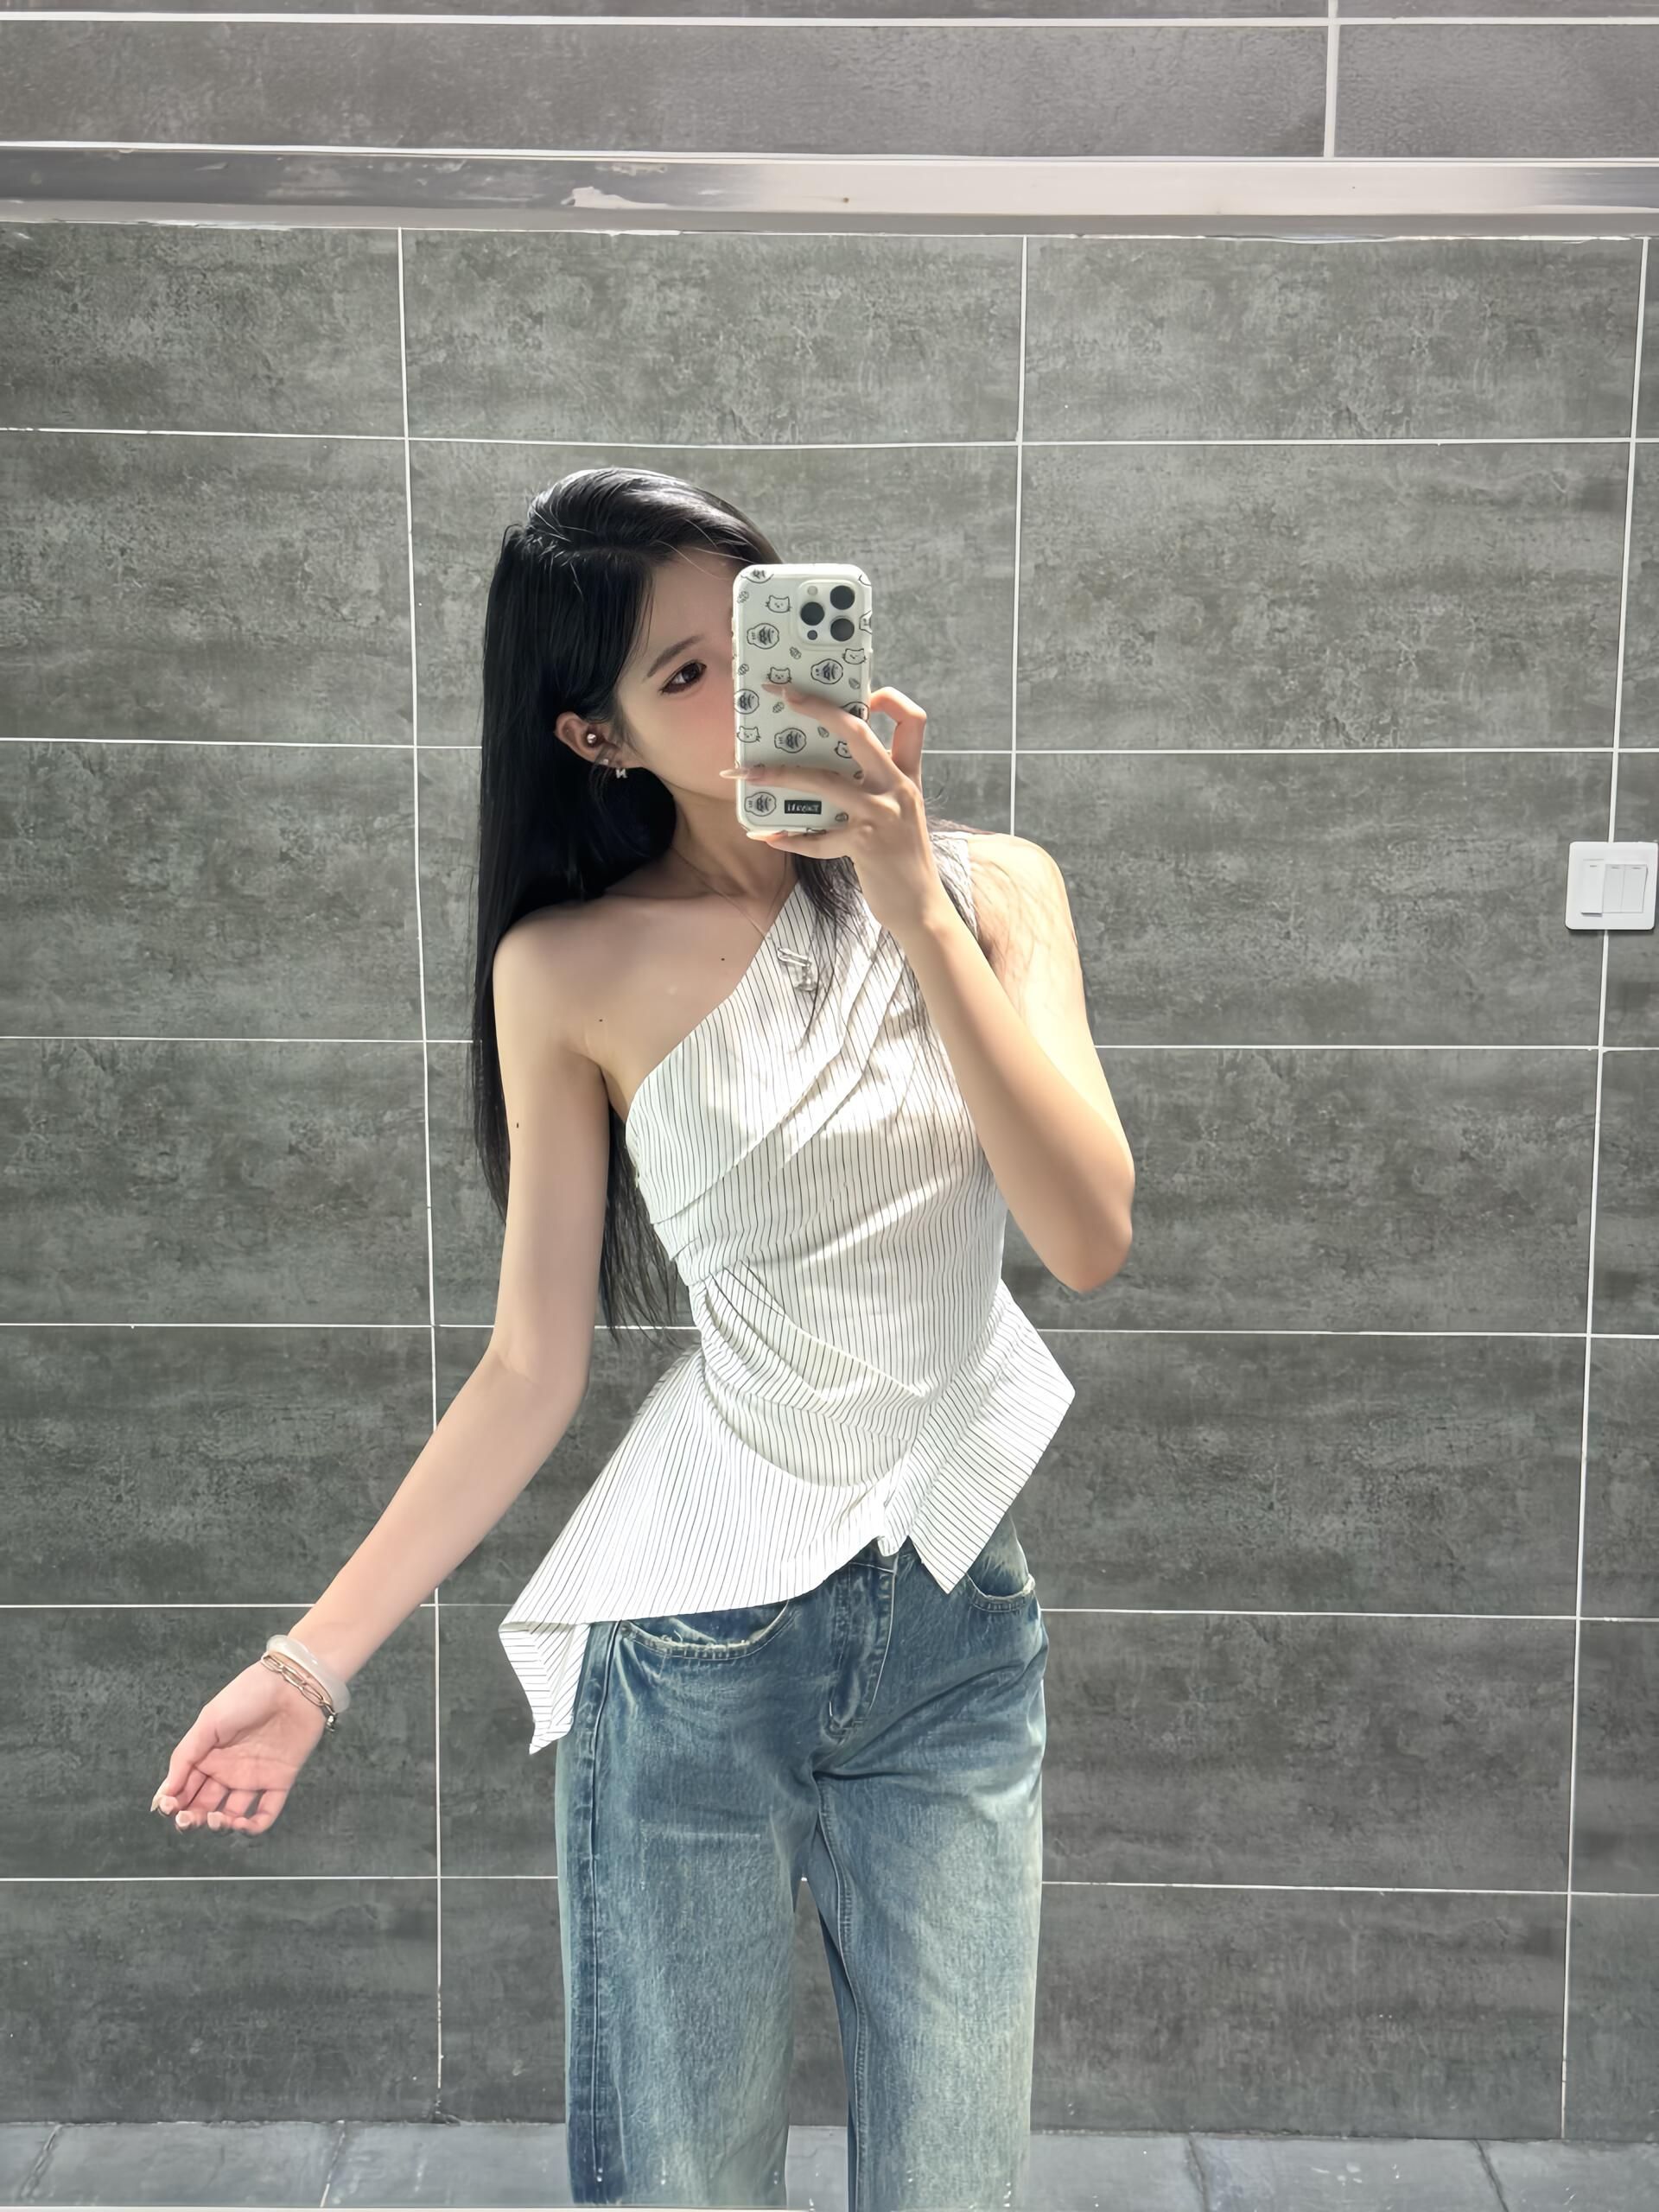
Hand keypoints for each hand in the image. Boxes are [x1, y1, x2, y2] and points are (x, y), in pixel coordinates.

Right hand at [150, 1660, 330, 1835]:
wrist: (293, 1685)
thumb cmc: (247, 1696)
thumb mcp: (208, 1721)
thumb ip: (185, 1756)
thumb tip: (165, 1792)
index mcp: (207, 1756)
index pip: (184, 1788)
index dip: (173, 1803)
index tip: (166, 1808)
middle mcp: (228, 1771)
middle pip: (204, 1805)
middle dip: (192, 1818)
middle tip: (187, 1820)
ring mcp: (253, 1778)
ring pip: (232, 1814)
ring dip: (220, 1825)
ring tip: (216, 1819)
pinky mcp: (279, 1781)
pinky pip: (266, 1812)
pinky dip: (254, 1826)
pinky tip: (242, 1823)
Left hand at [721, 682, 946, 938]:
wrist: (920, 906)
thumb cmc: (901, 858)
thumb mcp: (899, 812)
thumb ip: (874, 786)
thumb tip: (823, 766)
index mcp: (908, 775)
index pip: (913, 721)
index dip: (892, 698)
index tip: (865, 692)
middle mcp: (897, 788)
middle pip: (859, 732)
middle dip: (818, 709)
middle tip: (784, 694)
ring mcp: (881, 814)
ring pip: (823, 781)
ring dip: (779, 775)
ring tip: (747, 774)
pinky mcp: (864, 844)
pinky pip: (816, 837)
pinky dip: (789, 838)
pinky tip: (767, 835)